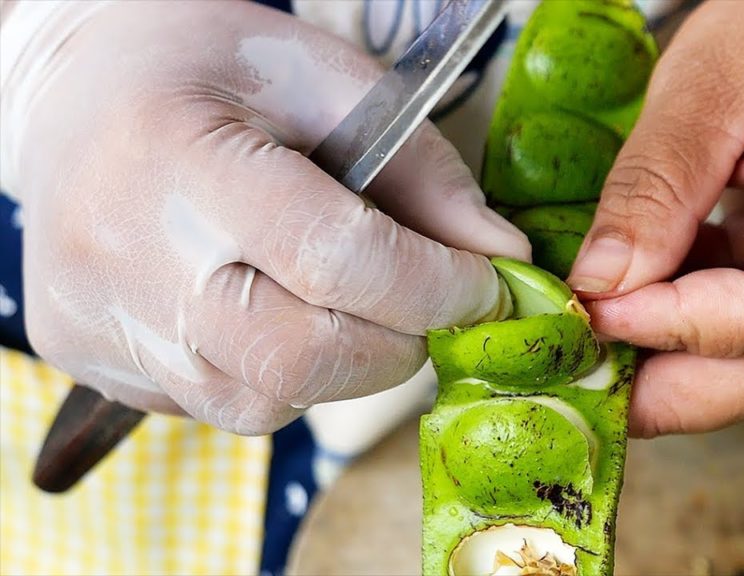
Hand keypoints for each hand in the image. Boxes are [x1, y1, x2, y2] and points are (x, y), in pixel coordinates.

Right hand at [0, 1, 528, 433]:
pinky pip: (220, 405)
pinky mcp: (92, 361)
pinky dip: (281, 378)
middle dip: (399, 344)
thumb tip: (502, 255)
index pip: (333, 257)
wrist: (76, 98)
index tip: (487, 286)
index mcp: (177, 155)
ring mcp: (98, 320)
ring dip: (344, 367)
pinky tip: (279, 314)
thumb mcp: (324, 81)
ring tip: (349, 302)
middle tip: (430, 305)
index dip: (432, 286)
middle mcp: (121, 253)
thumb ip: (421, 170)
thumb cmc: (207, 72)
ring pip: (265, 399)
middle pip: (299, 357)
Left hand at [566, 1, 743, 435]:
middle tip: (591, 377)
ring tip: (611, 343)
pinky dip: (704, 336)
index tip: (597, 314)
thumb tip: (601, 285)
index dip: (683, 328)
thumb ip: (654, 186)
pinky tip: (650, 308)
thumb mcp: (706, 79)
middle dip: (680, 386)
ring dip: (688, 369)